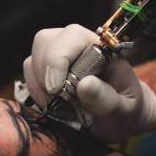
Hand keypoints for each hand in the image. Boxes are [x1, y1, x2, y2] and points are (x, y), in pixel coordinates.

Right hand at [23, 24, 155, 141]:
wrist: (120, 118)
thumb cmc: (126, 110)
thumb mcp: (124, 110)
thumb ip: (107, 99)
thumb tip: (85, 85)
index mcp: (99, 46)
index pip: (70, 37)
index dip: (57, 61)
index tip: (56, 90)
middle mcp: (76, 46)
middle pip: (44, 42)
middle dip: (44, 74)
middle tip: (57, 101)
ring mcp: (58, 58)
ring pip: (32, 61)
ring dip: (39, 88)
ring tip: (62, 108)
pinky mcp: (45, 73)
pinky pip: (29, 78)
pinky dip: (36, 95)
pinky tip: (55, 108)